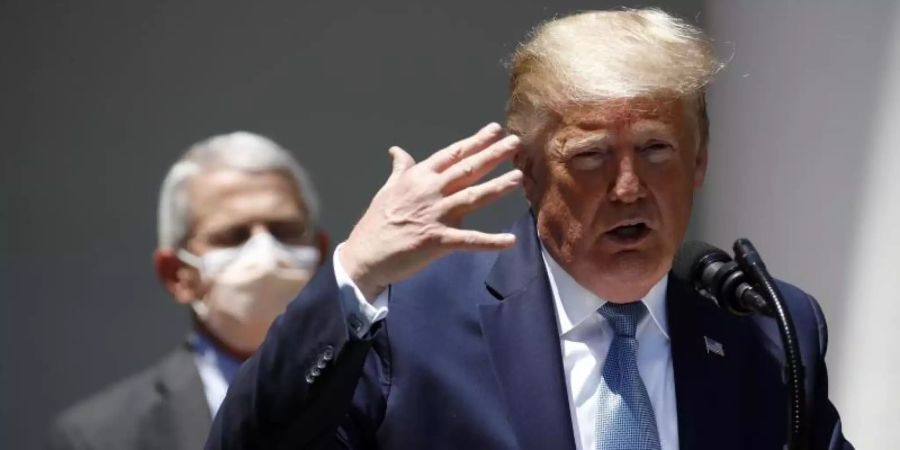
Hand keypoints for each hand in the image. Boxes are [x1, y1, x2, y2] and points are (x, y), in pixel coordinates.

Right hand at [340, 123, 522, 299]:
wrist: (365, 256)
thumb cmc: (376, 223)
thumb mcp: (388, 190)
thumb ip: (400, 170)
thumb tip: (396, 150)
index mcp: (418, 178)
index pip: (452, 154)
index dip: (475, 141)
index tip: (494, 129)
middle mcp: (429, 192)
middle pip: (467, 169)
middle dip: (493, 155)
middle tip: (516, 143)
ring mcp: (434, 215)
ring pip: (472, 197)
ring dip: (497, 188)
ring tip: (518, 177)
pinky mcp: (437, 241)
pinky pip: (469, 240)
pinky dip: (490, 242)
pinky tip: (510, 241)